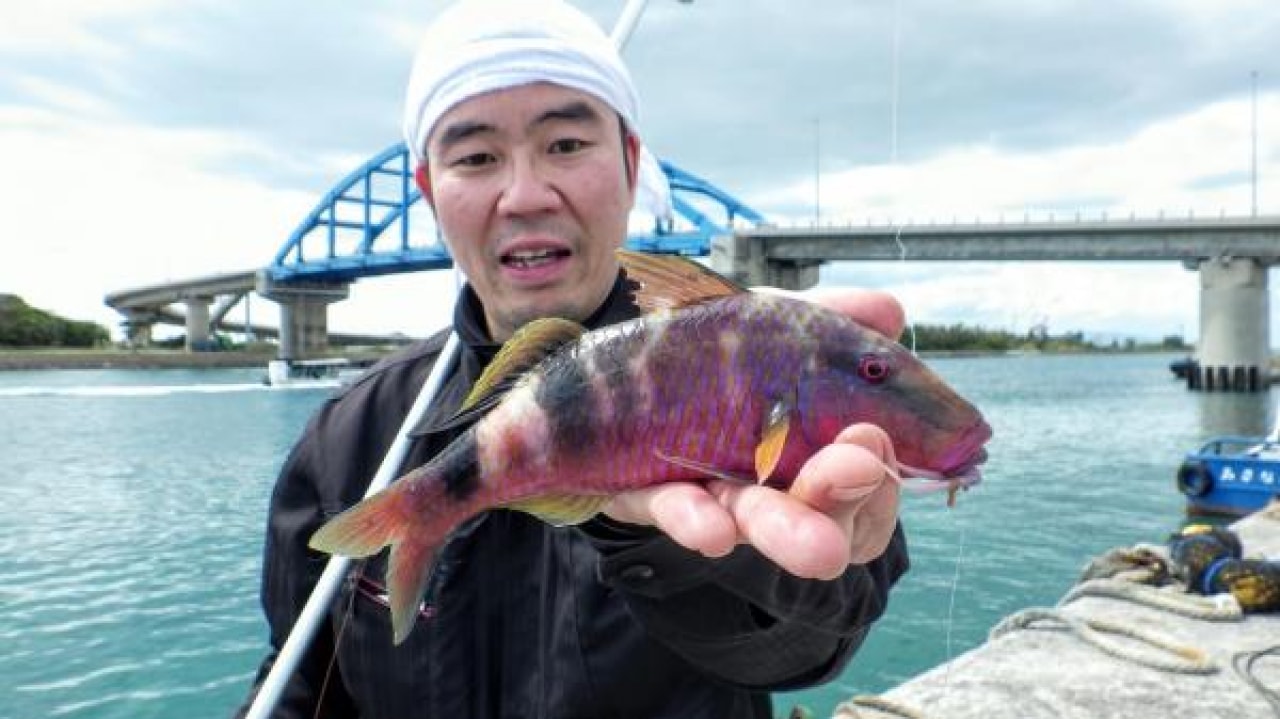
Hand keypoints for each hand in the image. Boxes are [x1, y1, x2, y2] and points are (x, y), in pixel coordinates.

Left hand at [602, 289, 905, 578]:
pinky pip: (674, 512)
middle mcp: (773, 489)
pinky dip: (696, 521)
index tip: (875, 436)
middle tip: (857, 469)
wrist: (621, 368)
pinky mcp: (650, 495)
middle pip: (825, 521)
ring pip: (754, 523)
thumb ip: (832, 321)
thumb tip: (890, 312)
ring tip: (816, 549)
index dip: (884, 479)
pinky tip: (713, 531)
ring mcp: (714, 498)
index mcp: (818, 453)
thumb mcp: (777, 327)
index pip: (872, 491)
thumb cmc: (719, 356)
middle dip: (842, 502)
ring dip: (785, 530)